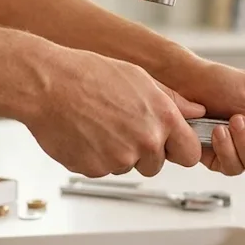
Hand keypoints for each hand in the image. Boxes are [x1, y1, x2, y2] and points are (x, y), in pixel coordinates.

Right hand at [26, 47, 204, 177]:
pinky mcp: (95, 170)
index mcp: (163, 118)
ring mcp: (120, 159)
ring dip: (118, 153)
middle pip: (156, 165)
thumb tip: (196, 111)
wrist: (47, 85)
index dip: (180, 150)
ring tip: (100, 124)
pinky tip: (86, 133)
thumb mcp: (140, 78)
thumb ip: (173, 100)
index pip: (191, 154)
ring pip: (127, 167)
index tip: (171, 145)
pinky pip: (103, 170)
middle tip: (123, 127)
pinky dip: (96, 157)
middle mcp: (145, 142)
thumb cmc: (89, 75)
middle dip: (144, 152)